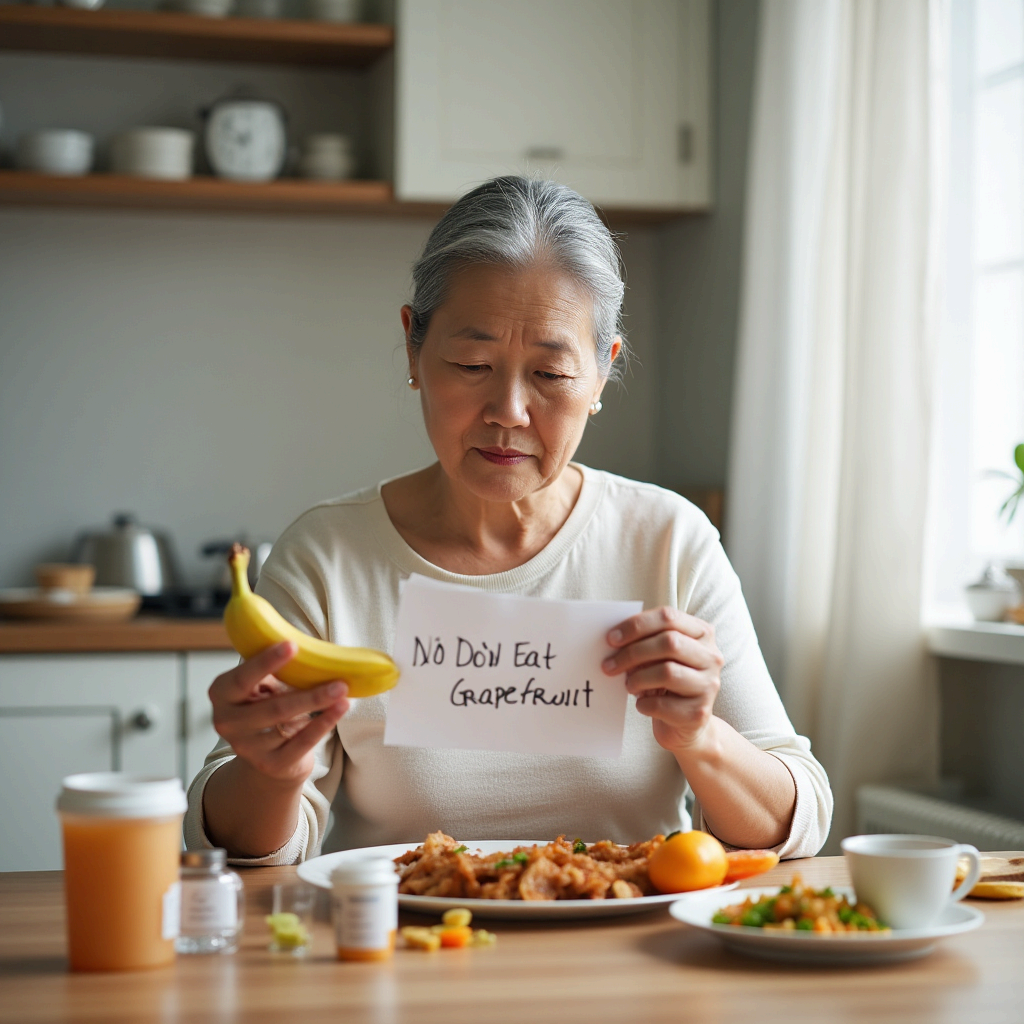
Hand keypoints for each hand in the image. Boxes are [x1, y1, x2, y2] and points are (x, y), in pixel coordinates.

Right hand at [208, 641, 349, 785]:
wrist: (266, 756)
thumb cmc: (266, 706)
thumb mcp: (261, 685)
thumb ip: (274, 669)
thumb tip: (310, 649)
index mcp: (222, 694)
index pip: (242, 678)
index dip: (266, 662)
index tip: (292, 645)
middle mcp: (228, 723)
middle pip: (273, 707)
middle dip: (308, 694)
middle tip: (338, 680)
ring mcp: (247, 747)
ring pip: (289, 724)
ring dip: (319, 705)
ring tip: (343, 691)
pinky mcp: (271, 764)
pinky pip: (302, 743)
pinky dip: (323, 724)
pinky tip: (340, 709)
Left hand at [602, 607, 723, 753]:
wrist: (685, 725)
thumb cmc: (667, 682)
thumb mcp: (661, 656)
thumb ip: (646, 642)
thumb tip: (614, 640)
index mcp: (702, 633)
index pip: (668, 617)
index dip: (636, 625)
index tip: (611, 638)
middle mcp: (711, 656)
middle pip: (669, 642)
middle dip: (632, 652)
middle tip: (608, 665)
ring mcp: (709, 685)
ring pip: (667, 672)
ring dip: (638, 679)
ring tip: (628, 685)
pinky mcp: (699, 712)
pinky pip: (663, 704)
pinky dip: (644, 704)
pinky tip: (642, 705)